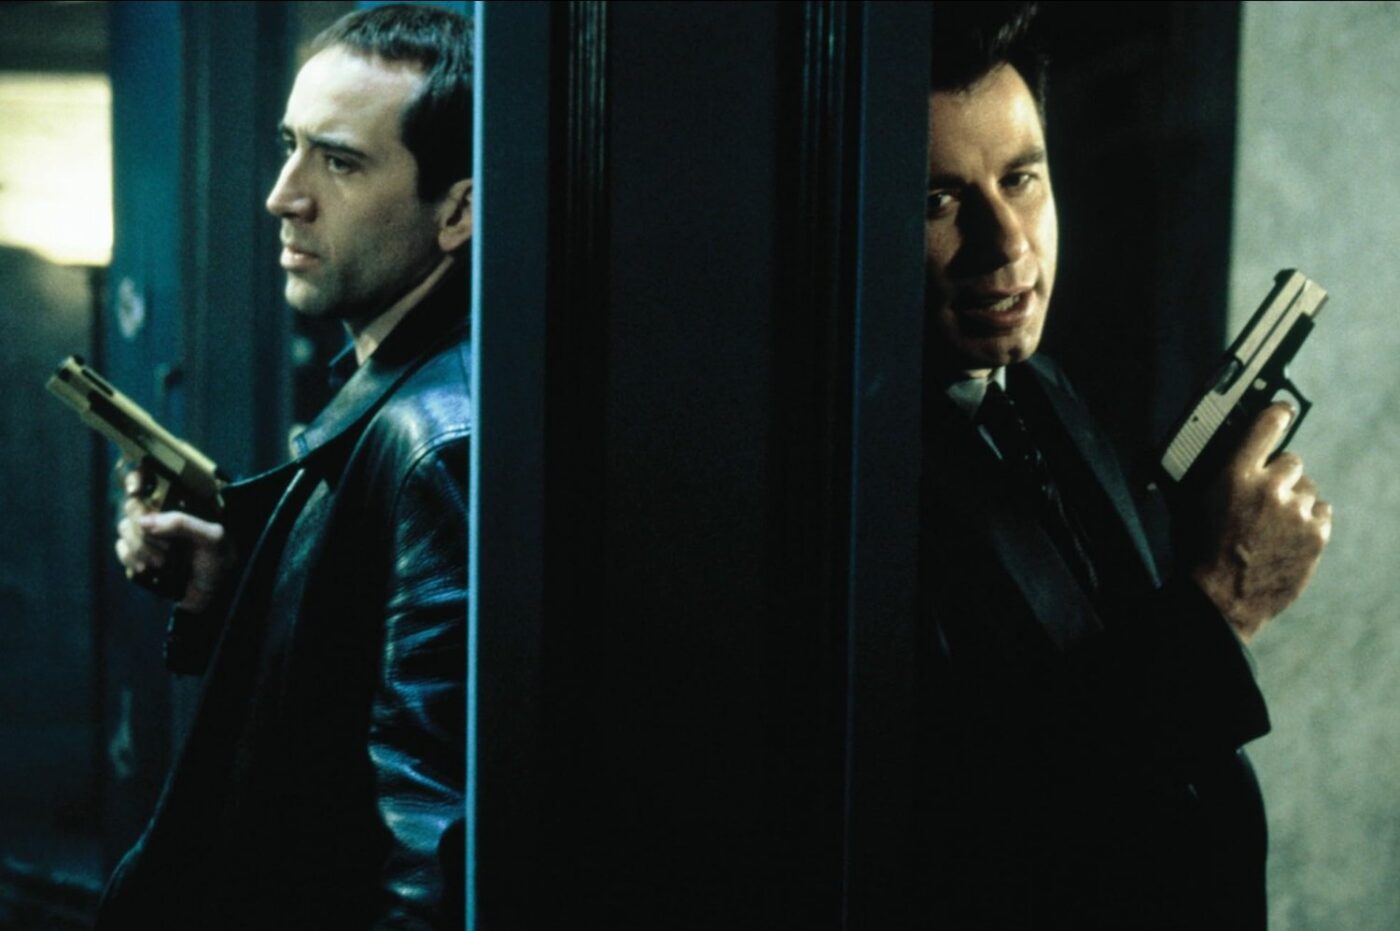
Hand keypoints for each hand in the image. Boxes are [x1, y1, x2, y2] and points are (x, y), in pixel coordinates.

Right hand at [115, 468, 237, 612]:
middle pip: (132, 506)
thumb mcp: (212, 539)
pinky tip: (146, 568)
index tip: (135, 490)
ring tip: (161, 563)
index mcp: (181, 503)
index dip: (137, 477)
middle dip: (143, 529)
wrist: (211, 595)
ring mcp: (147, 533)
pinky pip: (121, 548)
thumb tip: (145, 521)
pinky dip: (130, 558)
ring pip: (124, 527)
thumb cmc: (219, 561)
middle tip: (166, 548)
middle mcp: (161, 513)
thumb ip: (184, 524)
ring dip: (139, 547)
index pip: (152, 478)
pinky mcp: (137, 553)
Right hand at [1191, 403, 1331, 641]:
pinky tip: (1287, 536)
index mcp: (1235, 476)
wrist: (1219, 602)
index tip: (1283, 410)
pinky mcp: (1316, 535)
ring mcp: (1297, 513)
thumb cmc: (1198, 554)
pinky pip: (1322, 512)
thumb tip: (1229, 452)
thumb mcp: (1192, 504)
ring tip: (1272, 525)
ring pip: (1308, 489)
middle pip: (1291, 461)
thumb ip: (1217, 474)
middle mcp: (1270, 488)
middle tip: (1263, 498)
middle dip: (1279, 476)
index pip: (1267, 426)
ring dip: (1294, 500)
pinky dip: (1309, 520)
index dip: (1277, 414)